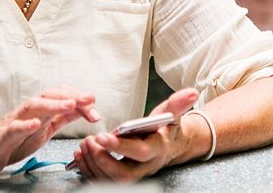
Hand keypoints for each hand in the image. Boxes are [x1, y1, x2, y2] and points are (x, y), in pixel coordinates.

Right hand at [0, 87, 98, 170]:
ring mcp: (15, 120)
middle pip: (50, 95)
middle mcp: (29, 111)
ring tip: (70, 105)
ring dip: (53, 104)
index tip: (95, 107)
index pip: (61, 97)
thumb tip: (83, 109)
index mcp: (41, 111)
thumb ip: (62, 118)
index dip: (79, 99)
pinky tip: (35, 123)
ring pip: (34, 106)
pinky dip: (25, 124)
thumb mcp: (45, 129)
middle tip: (89, 100)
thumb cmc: (14, 140)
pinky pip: (14, 127)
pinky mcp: (3, 134)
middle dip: (71, 96)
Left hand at [71, 87, 199, 182]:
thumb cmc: (166, 129)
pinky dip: (89, 171)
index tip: (102, 135)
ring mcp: (134, 175)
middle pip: (123, 175)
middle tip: (89, 142)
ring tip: (83, 146)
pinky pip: (103, 181)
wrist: (170, 147)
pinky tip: (81, 155)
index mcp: (157, 150)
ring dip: (93, 165)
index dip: (120, 147)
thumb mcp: (172, 115)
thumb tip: (192, 92)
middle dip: (103, 160)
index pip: (139, 152)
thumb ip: (178, 104)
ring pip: (111, 180)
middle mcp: (145, 167)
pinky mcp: (122, 177)